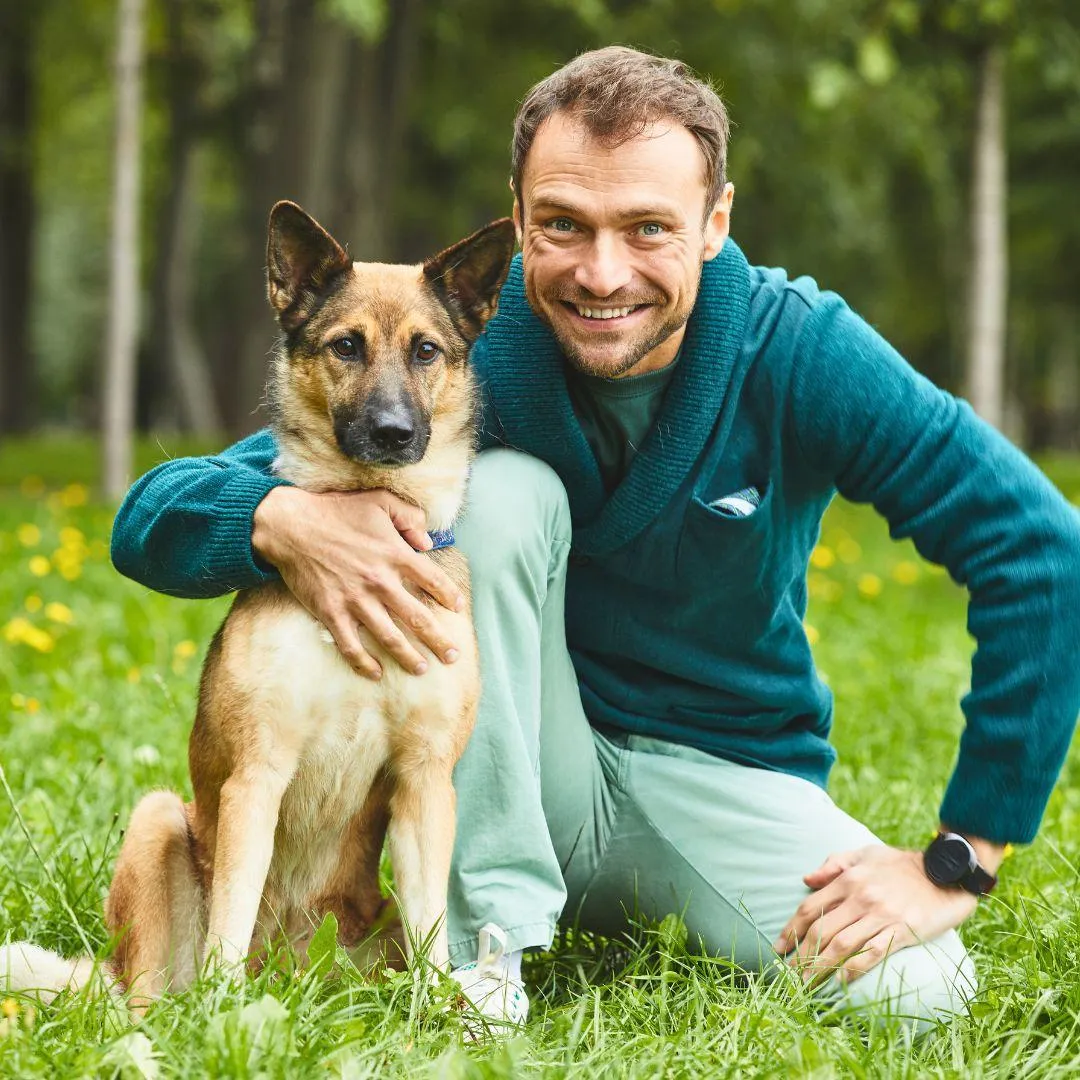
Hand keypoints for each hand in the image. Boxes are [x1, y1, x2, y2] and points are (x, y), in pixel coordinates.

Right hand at [252, 486, 465, 679]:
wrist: (290, 525)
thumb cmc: (336, 510)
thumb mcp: (380, 500)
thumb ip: (410, 516)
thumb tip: (428, 542)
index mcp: (395, 554)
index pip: (433, 580)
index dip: (450, 596)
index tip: (458, 609)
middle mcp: (380, 581)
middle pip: (418, 618)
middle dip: (438, 640)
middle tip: (453, 656)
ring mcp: (355, 600)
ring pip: (389, 637)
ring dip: (408, 657)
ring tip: (422, 669)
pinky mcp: (331, 613)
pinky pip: (351, 645)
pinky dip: (364, 663)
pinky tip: (376, 673)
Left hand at [772, 844, 977, 983]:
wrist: (946, 871)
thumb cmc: (903, 863)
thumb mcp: (865, 853)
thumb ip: (834, 863)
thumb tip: (806, 879)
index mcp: (848, 879)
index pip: (811, 907)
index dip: (792, 929)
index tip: (779, 946)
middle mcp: (861, 898)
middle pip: (822, 930)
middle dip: (801, 954)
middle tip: (789, 975)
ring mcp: (882, 915)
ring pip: (842, 945)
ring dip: (820, 967)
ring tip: (807, 985)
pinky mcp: (904, 931)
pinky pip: (873, 953)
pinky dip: (854, 969)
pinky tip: (841, 982)